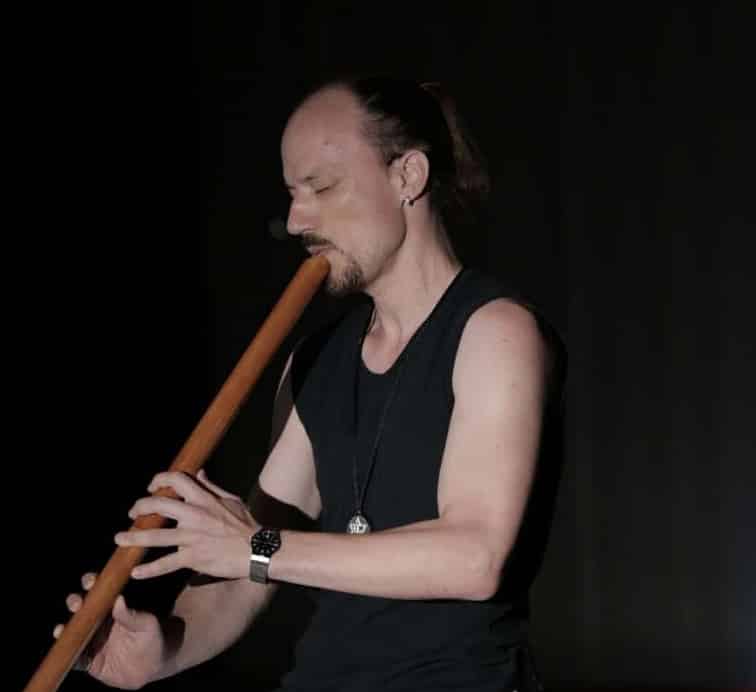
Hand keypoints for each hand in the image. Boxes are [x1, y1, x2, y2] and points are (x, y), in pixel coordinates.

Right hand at [55, 572, 169, 688]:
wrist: (151, 667)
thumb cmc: (151, 639)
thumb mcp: (146, 625)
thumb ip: (132, 615)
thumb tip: (119, 599)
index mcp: (112, 608)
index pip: (99, 592)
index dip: (91, 584)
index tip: (90, 581)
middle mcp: (98, 622)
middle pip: (81, 608)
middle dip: (74, 602)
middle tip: (76, 603)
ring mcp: (91, 640)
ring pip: (72, 631)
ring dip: (64, 628)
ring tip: (62, 628)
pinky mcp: (88, 660)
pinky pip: (73, 657)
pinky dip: (66, 653)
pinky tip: (64, 649)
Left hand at [115, 470, 258, 579]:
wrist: (257, 550)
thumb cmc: (245, 524)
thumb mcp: (231, 499)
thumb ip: (211, 487)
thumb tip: (199, 472)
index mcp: (204, 499)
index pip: (176, 480)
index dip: (159, 480)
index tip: (151, 487)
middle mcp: (195, 515)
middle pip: (159, 505)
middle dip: (140, 508)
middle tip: (132, 514)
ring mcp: (193, 537)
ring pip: (156, 536)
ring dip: (134, 538)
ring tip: (119, 540)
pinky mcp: (193, 558)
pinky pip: (166, 563)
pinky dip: (149, 570)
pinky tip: (135, 574)